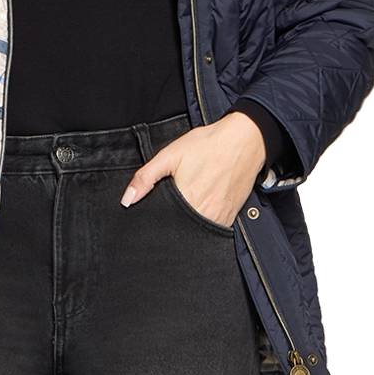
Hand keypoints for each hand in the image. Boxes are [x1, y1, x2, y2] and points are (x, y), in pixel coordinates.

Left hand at [120, 110, 266, 227]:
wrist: (246, 140)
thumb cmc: (208, 145)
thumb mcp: (171, 155)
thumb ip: (146, 178)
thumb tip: (127, 200)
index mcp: (186, 201)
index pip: (163, 225)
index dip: (154, 225)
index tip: (149, 222)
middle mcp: (204, 215)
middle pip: (179, 232)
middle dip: (170, 227)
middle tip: (166, 215)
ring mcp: (219, 218)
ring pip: (196, 234)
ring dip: (187, 229)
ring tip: (182, 214)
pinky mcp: (230, 217)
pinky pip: (212, 230)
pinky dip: (203, 226)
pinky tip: (197, 213)